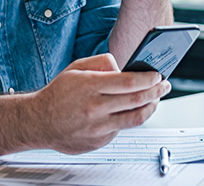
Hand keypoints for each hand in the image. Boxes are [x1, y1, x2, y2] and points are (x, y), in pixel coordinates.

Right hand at [27, 53, 170, 153]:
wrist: (39, 122)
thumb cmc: (58, 94)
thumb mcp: (76, 68)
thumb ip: (102, 62)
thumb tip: (123, 66)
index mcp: (90, 86)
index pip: (129, 82)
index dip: (149, 78)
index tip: (157, 75)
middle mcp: (95, 108)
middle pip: (137, 100)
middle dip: (157, 91)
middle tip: (164, 86)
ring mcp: (98, 127)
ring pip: (136, 118)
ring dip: (151, 107)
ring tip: (156, 99)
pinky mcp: (99, 141)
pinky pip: (122, 128)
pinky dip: (129, 118)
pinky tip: (130, 110)